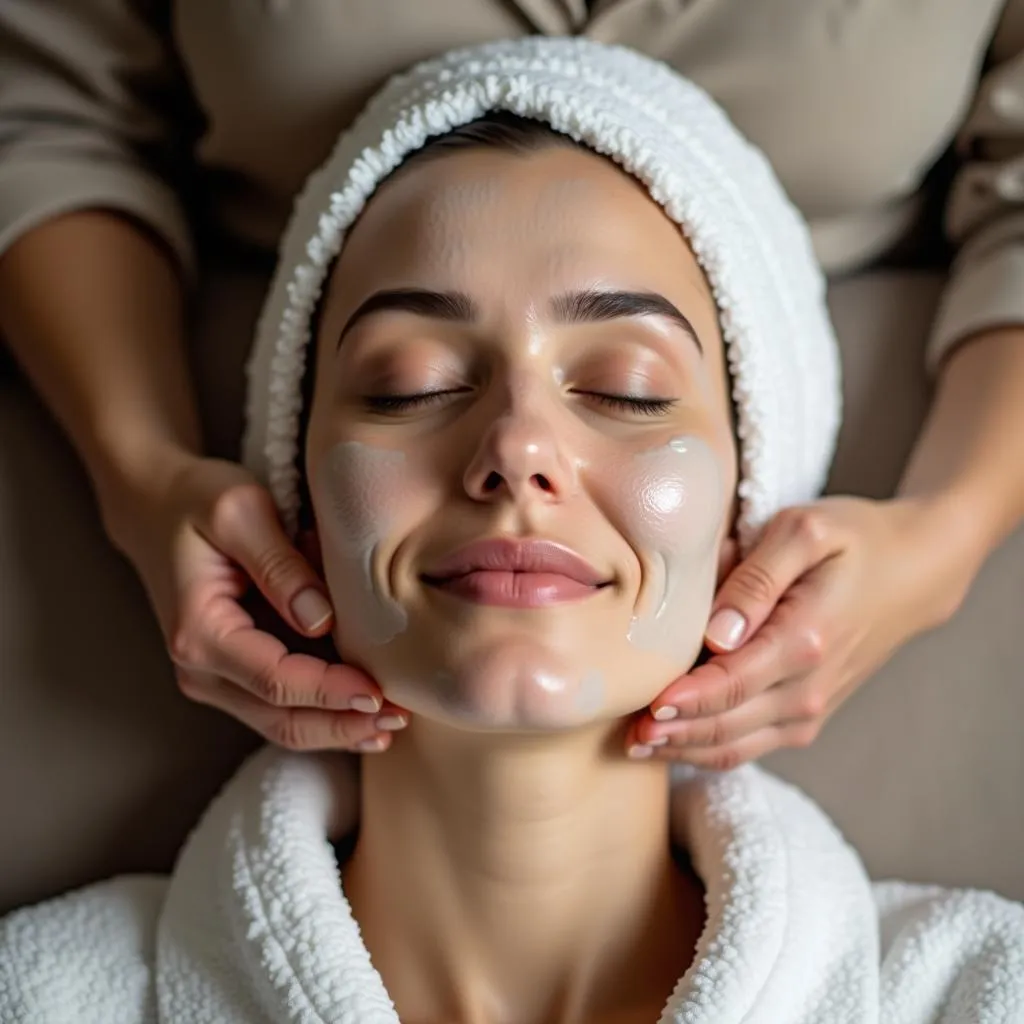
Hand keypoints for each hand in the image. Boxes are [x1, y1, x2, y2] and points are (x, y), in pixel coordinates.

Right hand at [100, 447, 405, 751]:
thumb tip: (322, 620)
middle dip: (343, 725)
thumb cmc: (197, 499)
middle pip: (280, 719)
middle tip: (401, 718)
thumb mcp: (241, 512)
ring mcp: (214, 677)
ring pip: (282, 723)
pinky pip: (281, 705)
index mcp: (200, 632)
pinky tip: (366, 713)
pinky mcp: (233, 671)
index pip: (276, 680)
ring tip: (395, 722)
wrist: (155, 504)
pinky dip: (324, 712)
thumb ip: (280, 565)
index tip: (379, 693)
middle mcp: (200, 669)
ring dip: (338, 727)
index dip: (331, 692)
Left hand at [625, 496, 981, 768]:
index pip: (730, 685)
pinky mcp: (807, 715)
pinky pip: (753, 744)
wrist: (913, 571)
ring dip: (686, 750)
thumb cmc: (853, 540)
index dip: (683, 700)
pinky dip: (711, 748)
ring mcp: (811, 709)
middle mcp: (810, 688)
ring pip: (738, 746)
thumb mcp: (804, 533)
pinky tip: (673, 742)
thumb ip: (756, 580)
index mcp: (806, 641)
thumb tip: (715, 633)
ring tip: (636, 746)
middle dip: (673, 734)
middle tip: (623, 735)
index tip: (643, 705)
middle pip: (728, 725)